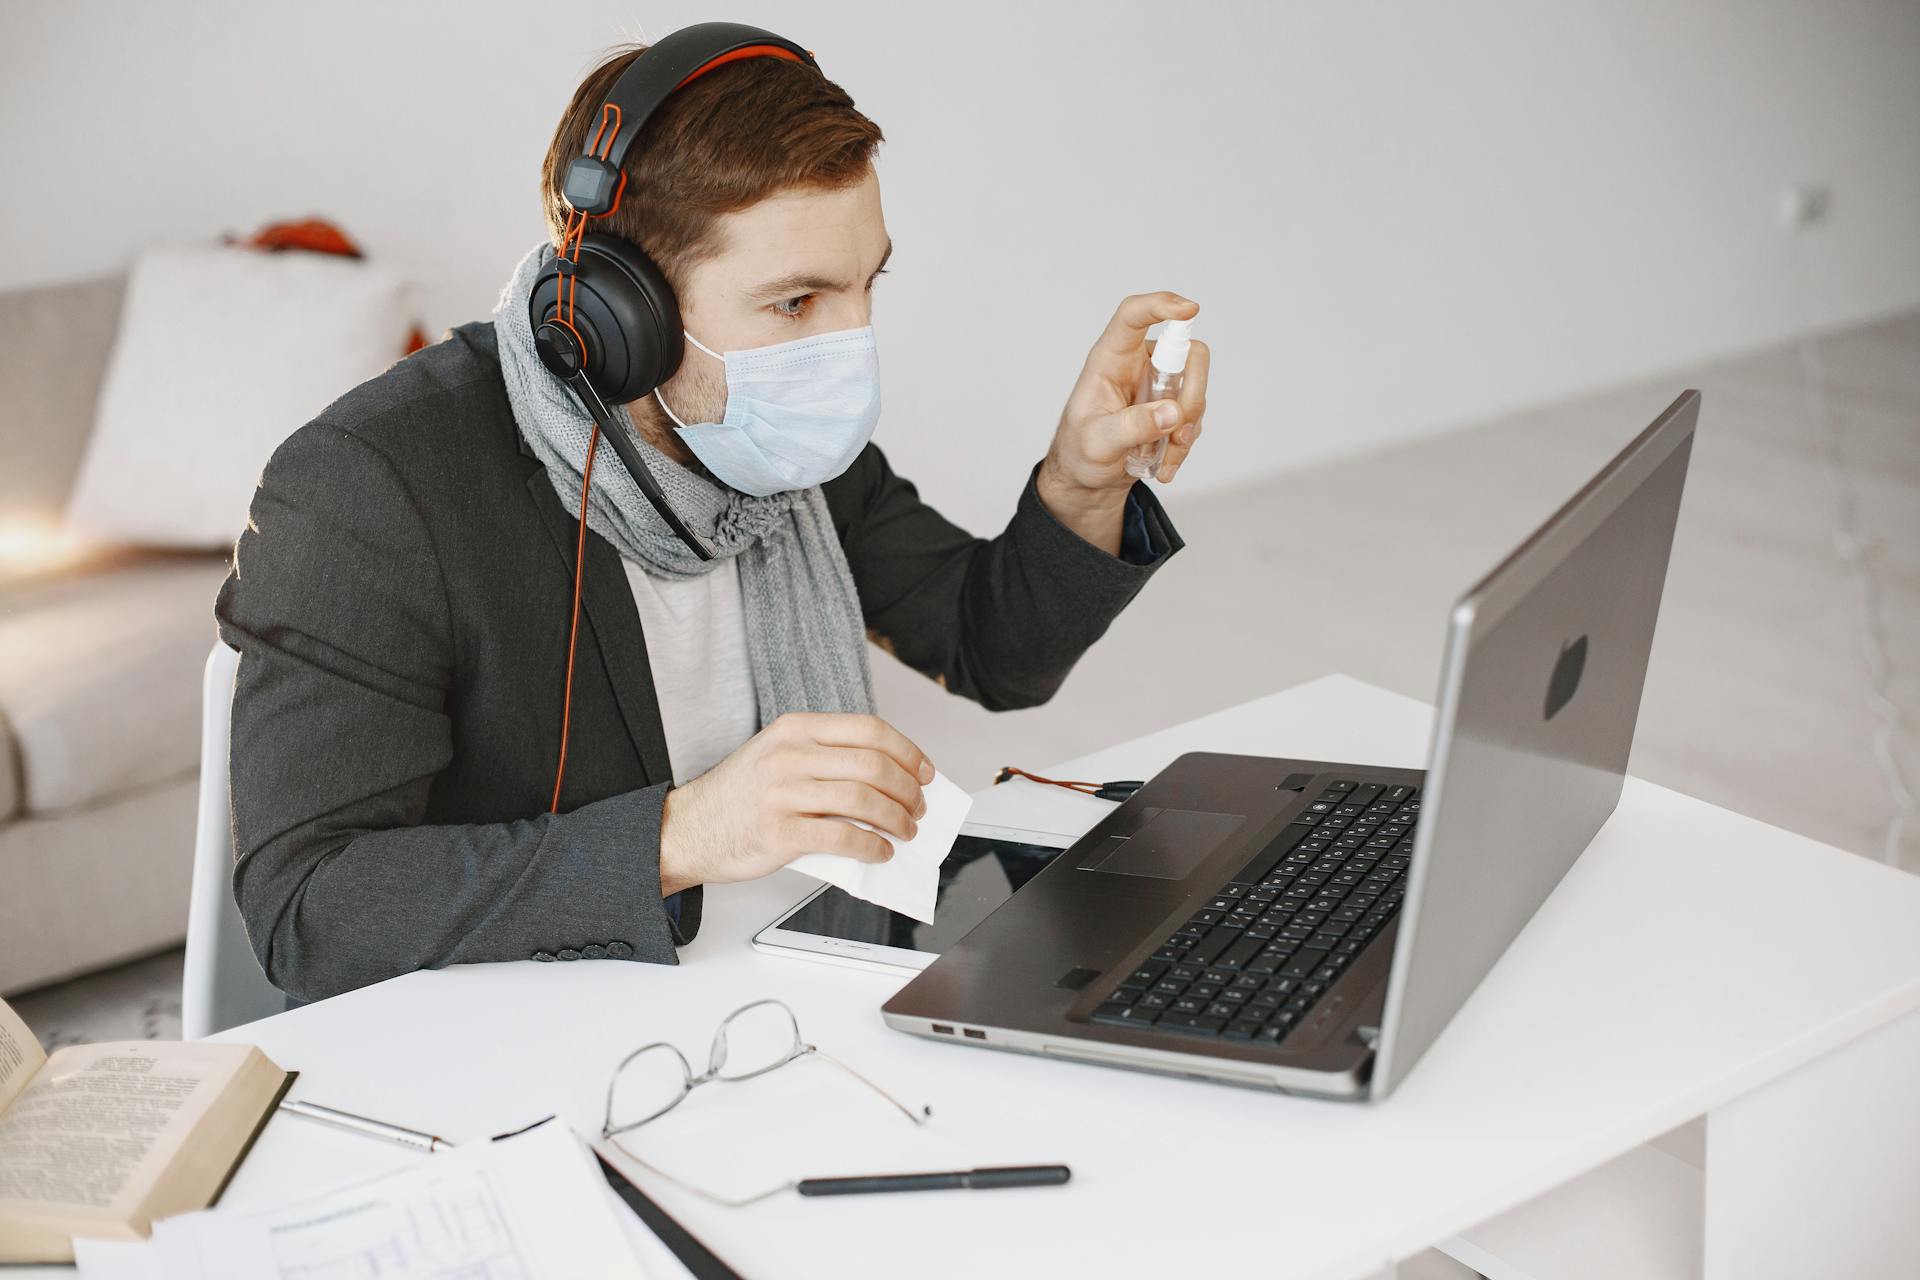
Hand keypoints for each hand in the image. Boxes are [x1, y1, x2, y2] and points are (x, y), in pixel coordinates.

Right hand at [657, 712, 935, 895]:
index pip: (869, 730)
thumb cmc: (739, 796)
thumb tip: (888, 777)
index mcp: (795, 729)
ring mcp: (784, 794)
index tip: (924, 771)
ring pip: (864, 801)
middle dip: (908, 790)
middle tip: (918, 807)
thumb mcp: (777, 755)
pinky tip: (879, 852)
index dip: (907, 752)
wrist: (687, 829)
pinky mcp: (780, 833)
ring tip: (905, 831)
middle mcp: (790, 756)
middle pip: (873, 765)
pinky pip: (843, 838)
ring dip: (897, 820)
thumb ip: (825, 757)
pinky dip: (872, 847)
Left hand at [1044, 291, 1210, 493]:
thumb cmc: (1079, 452)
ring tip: (1163, 461)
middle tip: (1178, 430)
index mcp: (1110, 358)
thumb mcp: (1098, 443)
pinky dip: (1184, 444)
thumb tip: (1173, 413)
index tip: (1190, 309)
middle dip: (1192, 393)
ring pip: (1196, 389)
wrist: (1086, 479)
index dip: (1161, 305)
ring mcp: (1159, 385)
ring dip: (1186, 429)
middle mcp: (1138, 365)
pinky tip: (1164, 465)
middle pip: (1186, 353)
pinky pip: (1194, 417)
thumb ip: (1132, 426)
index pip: (1133, 316)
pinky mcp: (1171, 407)